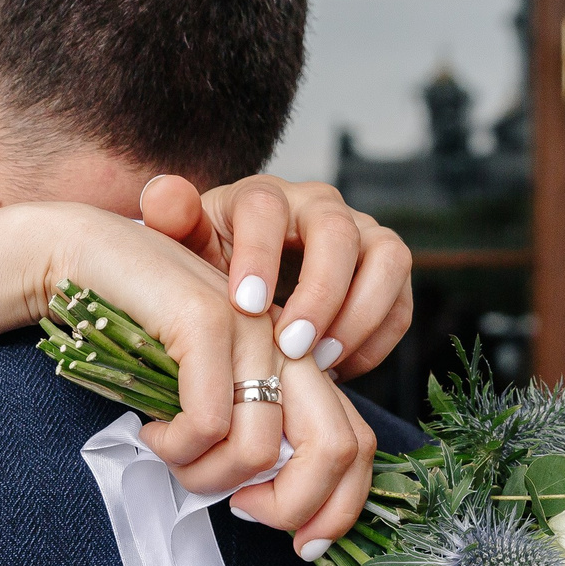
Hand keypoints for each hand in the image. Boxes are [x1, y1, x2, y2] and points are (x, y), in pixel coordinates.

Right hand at [33, 208, 372, 541]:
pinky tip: (154, 430)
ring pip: (261, 447)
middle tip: (242, 513)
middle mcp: (290, 342)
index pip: (356, 443)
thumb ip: (248, 433)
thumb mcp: (209, 394)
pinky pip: (208, 421)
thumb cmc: (144, 338)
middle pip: (337, 448)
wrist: (86, 259)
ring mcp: (253, 327)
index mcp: (299, 363)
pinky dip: (176, 446)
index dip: (339, 508)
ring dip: (208, 476)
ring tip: (173, 456)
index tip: (301, 546)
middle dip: (295, 506)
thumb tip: (265, 504)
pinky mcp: (207, 318)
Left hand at [139, 175, 414, 378]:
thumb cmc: (215, 269)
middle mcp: (320, 206)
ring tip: (322, 362)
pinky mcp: (387, 273)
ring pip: (388, 258)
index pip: (268, 208)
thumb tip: (163, 194)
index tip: (246, 306)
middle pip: (338, 231)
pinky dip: (377, 339)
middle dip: (319, 293)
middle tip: (291, 347)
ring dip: (360, 314)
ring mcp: (362, 235)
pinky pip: (401, 301)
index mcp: (264, 197)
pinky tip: (339, 371)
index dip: (260, 255)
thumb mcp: (186, 248)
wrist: (249, 289)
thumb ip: (171, 221)